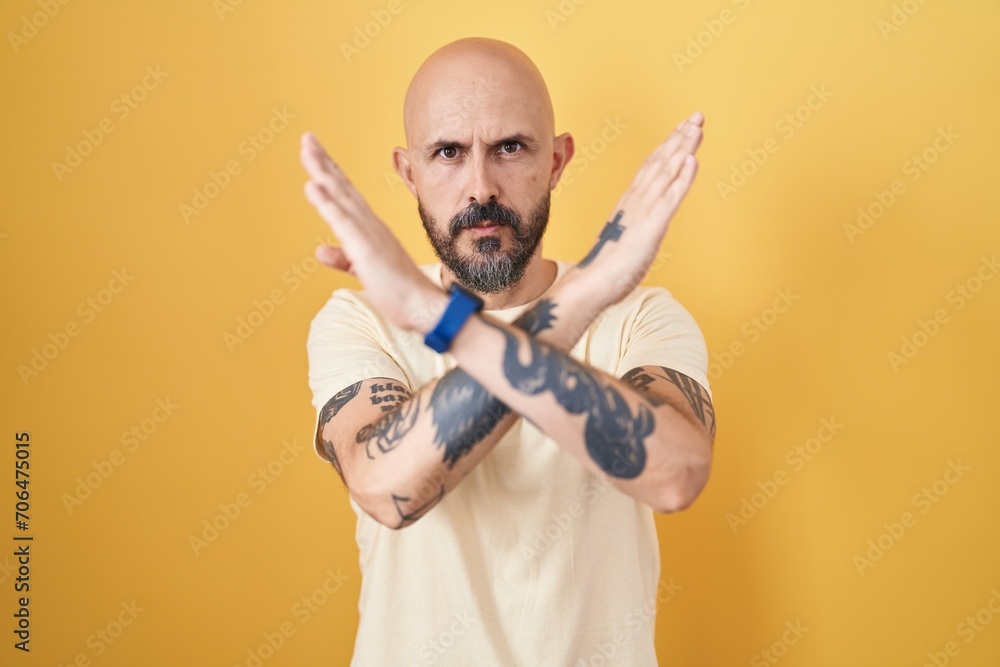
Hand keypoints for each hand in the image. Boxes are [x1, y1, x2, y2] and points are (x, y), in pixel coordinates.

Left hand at [299, 132, 444, 332]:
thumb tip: (319, 250)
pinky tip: (313, 186)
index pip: (346, 195)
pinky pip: (343, 222)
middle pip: (342, 188)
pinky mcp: (366, 249)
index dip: (330, 173)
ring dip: (323, 172)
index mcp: (370, 229)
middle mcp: (370, 225)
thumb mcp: (363, 270)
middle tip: (306, 138)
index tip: (315, 152)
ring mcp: (369, 234)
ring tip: (307, 149)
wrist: (422, 307)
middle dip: (323, 162)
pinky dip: (328, 203)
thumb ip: (342, 258)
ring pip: (341, 197)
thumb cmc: (399, 290)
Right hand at [565, 112, 703, 308]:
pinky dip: (682, 177)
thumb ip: (633, 228)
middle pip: (660, 163)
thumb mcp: (625, 241)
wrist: (591, 285)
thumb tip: (639, 228)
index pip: (651, 169)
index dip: (668, 147)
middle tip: (696, 116)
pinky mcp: (652, 227)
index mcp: (630, 204)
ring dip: (683, 148)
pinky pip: (670, 197)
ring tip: (696, 127)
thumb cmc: (606, 269)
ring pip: (666, 172)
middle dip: (679, 138)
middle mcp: (636, 201)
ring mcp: (643, 212)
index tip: (681, 129)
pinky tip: (692, 159)